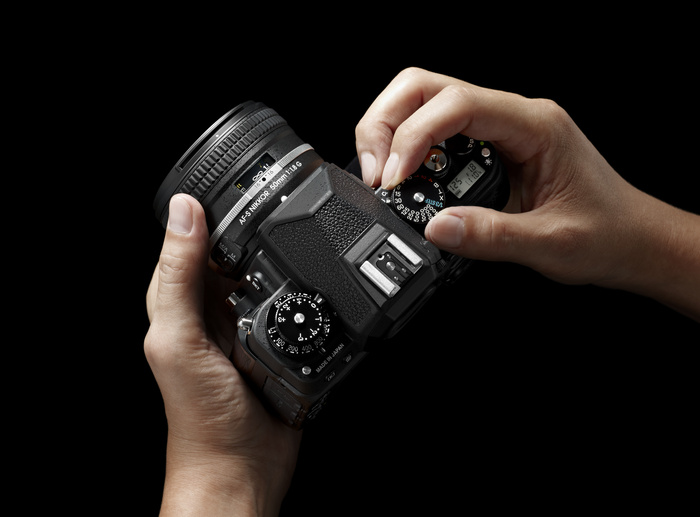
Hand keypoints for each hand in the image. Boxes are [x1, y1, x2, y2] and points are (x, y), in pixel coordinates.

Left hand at [145, 194, 301, 515]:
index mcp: (182, 303)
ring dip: (279, 257)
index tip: (238, 183)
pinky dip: (300, 289)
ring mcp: (247, 328)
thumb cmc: (200, 416)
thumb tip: (183, 211)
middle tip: (279, 201)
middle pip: (235, 255)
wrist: (241, 469)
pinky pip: (290, 305)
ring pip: (266, 276)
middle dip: (253, 230)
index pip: (193, 241)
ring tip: (299, 232)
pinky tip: (313, 279)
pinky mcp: (277, 344)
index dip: (212, 212)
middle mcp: (213, 311)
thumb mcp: (178, 339)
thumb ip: (177, 277)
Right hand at [356, 68, 699, 319]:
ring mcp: (498, 127)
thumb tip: (435, 228)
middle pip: (426, 87)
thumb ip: (490, 236)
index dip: (412, 136)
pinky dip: (408, 149)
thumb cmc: (606, 233)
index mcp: (533, 124)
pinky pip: (436, 130)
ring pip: (424, 102)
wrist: (632, 239)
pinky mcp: (488, 146)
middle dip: (386, 123)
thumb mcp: (549, 243)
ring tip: (382, 177)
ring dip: (391, 133)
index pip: (455, 104)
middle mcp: (513, 115)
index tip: (391, 178)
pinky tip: (405, 179)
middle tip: (373, 171)